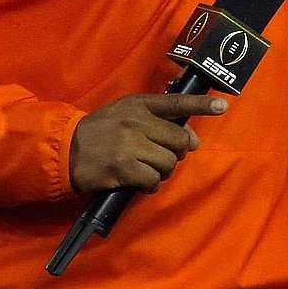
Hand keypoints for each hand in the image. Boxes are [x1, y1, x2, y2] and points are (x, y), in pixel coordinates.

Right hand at [68, 94, 227, 193]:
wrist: (64, 149)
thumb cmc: (99, 131)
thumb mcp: (125, 114)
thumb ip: (158, 121)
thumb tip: (192, 139)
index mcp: (140, 105)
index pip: (176, 103)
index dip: (201, 105)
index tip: (223, 106)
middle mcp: (137, 122)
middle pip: (179, 141)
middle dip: (176, 153)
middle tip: (160, 157)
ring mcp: (130, 145)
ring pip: (168, 163)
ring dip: (162, 171)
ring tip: (146, 169)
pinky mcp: (124, 168)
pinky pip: (153, 181)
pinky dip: (150, 185)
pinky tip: (139, 182)